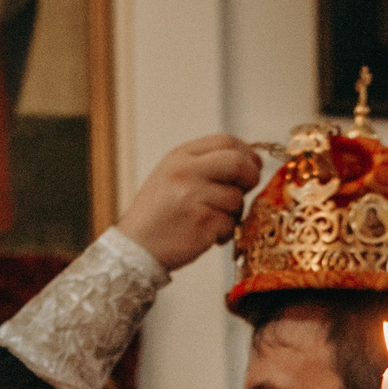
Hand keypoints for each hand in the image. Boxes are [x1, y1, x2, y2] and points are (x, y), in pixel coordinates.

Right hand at [114, 133, 259, 271]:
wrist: (135, 247)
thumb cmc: (157, 215)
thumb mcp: (172, 176)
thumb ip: (204, 165)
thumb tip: (246, 162)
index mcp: (180, 156)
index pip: (226, 141)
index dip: (247, 153)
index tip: (252, 166)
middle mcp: (186, 172)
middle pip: (238, 163)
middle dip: (251, 177)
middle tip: (246, 190)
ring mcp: (193, 196)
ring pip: (236, 198)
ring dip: (233, 213)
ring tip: (213, 221)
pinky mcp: (202, 222)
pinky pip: (230, 224)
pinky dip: (224, 233)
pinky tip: (207, 236)